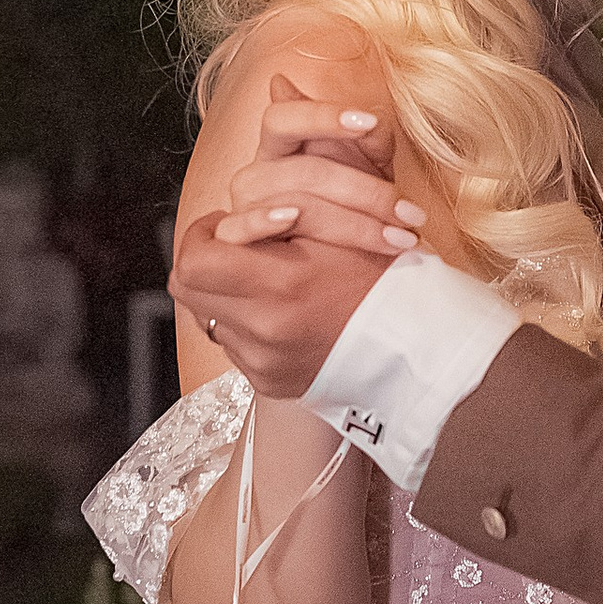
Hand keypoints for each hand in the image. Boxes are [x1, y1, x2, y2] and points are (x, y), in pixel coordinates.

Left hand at [170, 213, 385, 397]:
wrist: (416, 346)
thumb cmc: (383, 280)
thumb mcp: (334, 231)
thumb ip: (271, 220)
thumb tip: (225, 224)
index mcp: (281, 285)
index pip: (194, 260)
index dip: (200, 234)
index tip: (222, 225)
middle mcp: (264, 330)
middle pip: (186, 290)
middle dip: (202, 261)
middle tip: (234, 248)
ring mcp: (262, 362)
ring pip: (207, 317)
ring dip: (223, 293)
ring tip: (262, 280)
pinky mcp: (268, 382)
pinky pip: (234, 345)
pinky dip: (246, 324)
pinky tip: (281, 312)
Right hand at [215, 75, 426, 258]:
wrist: (345, 268)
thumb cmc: (355, 209)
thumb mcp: (371, 169)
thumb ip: (372, 141)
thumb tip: (374, 122)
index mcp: (281, 145)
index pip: (284, 117)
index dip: (322, 115)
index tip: (371, 121)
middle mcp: (258, 173)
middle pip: (304, 171)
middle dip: (366, 192)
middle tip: (410, 213)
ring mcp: (242, 208)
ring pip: (289, 204)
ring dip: (351, 224)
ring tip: (397, 238)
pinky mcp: (233, 244)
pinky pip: (234, 230)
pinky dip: (260, 221)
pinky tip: (292, 220)